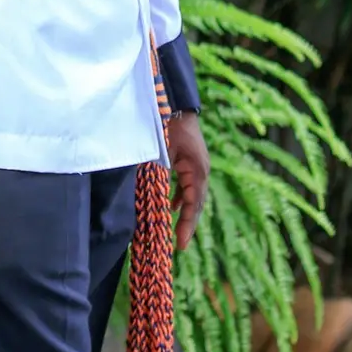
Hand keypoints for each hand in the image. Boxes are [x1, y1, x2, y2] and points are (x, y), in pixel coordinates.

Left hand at [167, 111, 209, 249]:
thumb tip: (150, 196)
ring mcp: (196, 167)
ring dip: (184, 213)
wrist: (174, 105)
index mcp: (197, 170)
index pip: (194, 204)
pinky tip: (171, 208)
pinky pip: (186, 186)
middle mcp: (200, 171)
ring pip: (192, 196)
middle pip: (195, 204)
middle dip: (188, 225)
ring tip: (177, 234)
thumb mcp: (162, 152)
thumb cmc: (167, 126)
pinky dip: (179, 198)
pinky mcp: (189, 163)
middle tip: (180, 246)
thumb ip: (158, 174)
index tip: (180, 243)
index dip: (187, 225)